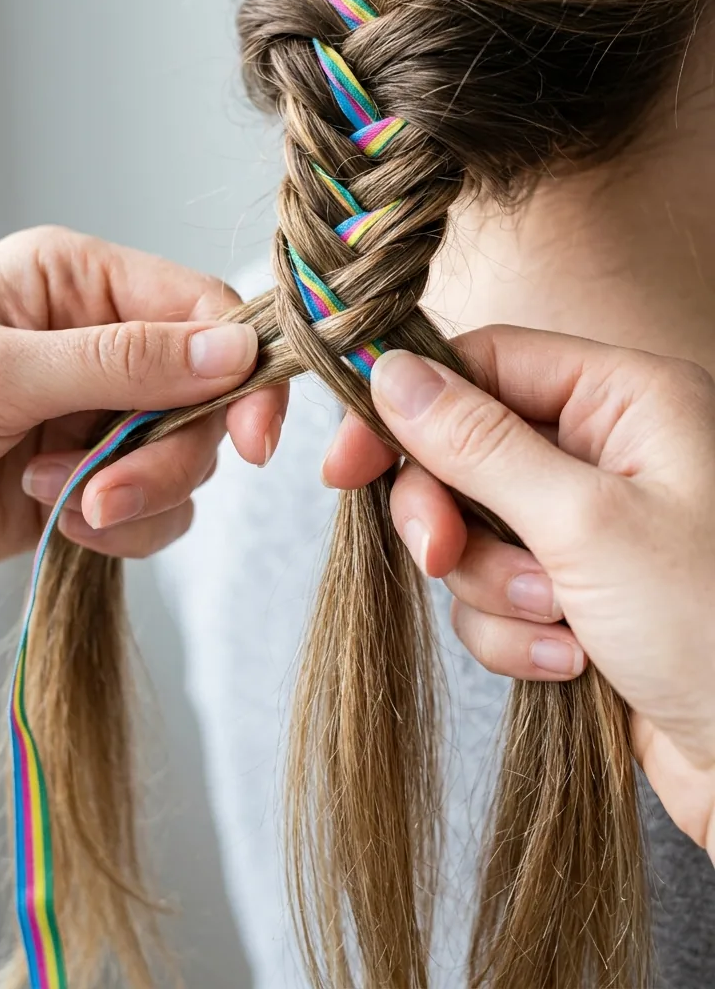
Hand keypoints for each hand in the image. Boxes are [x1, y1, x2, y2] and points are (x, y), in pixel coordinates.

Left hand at [0, 226, 285, 591]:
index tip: (256, 438)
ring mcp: (91, 417)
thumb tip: (236, 350)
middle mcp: (97, 343)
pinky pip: (151, 510)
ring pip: (186, 458)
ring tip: (63, 505)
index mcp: (75, 281)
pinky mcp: (82, 482)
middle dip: (171, 452)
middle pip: (206, 394)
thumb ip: (122, 362)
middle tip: (111, 491)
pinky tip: (58, 521)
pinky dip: (123, 528)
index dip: (243, 368)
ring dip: (141, 494)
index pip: (200, 309)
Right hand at [324, 326, 714, 861]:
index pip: (486, 362)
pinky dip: (517, 633)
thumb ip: (478, 443)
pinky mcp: (578, 595)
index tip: (347, 464)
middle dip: (451, 515)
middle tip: (440, 555)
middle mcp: (607, 452)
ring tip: (561, 625)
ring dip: (496, 588)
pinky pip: (497, 596)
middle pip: (467, 450)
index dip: (410, 405)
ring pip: (475, 532)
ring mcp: (590, 528)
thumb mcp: (584, 522)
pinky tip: (573, 664)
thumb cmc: (712, 629)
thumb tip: (393, 373)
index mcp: (627, 399)